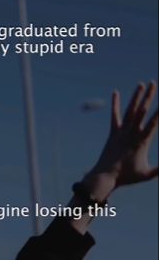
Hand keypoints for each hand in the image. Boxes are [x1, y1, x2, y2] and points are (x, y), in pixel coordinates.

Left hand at [83, 81, 157, 198]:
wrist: (105, 176)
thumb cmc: (127, 177)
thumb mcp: (147, 174)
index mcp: (142, 141)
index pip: (154, 123)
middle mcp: (132, 133)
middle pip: (142, 110)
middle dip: (149, 96)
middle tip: (153, 82)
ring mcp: (122, 131)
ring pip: (130, 110)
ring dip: (136, 96)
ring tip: (141, 84)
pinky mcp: (113, 132)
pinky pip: (114, 116)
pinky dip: (115, 104)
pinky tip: (115, 93)